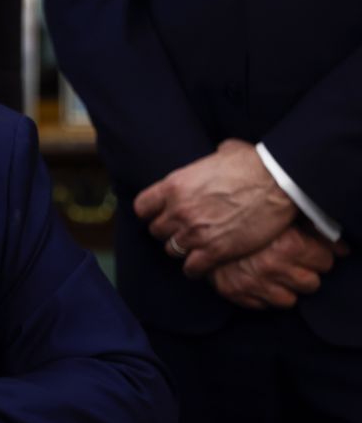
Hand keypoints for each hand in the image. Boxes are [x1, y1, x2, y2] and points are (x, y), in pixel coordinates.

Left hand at [134, 139, 295, 276]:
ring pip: (171, 250)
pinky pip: (191, 268)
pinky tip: (204, 263)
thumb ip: (207, 161)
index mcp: (174, 186)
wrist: (280, 183)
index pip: (142, 207)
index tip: (161, 213)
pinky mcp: (215, 251)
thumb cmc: (255, 163)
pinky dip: (196, 268)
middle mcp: (179, 211)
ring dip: (182, 248)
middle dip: (169, 230)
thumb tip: (216, 155)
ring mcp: (195, 233)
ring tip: (195, 245)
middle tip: (184, 229)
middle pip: (157, 230)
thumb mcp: (223, 153)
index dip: (151, 212)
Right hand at [209, 224, 347, 308]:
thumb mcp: (282, 213)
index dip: (318, 254)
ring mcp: (254, 283)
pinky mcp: (236, 293)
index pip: (325, 261)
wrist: (200, 219)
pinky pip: (263, 306)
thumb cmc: (243, 211)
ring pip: (289, 300)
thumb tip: (344, 248)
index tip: (310, 250)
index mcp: (290, 245)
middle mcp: (274, 267)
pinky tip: (260, 280)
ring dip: (286, 288)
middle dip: (306, 272)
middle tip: (295, 262)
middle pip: (311, 284)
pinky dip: (263, 295)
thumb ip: (316, 227)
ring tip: (277, 273)